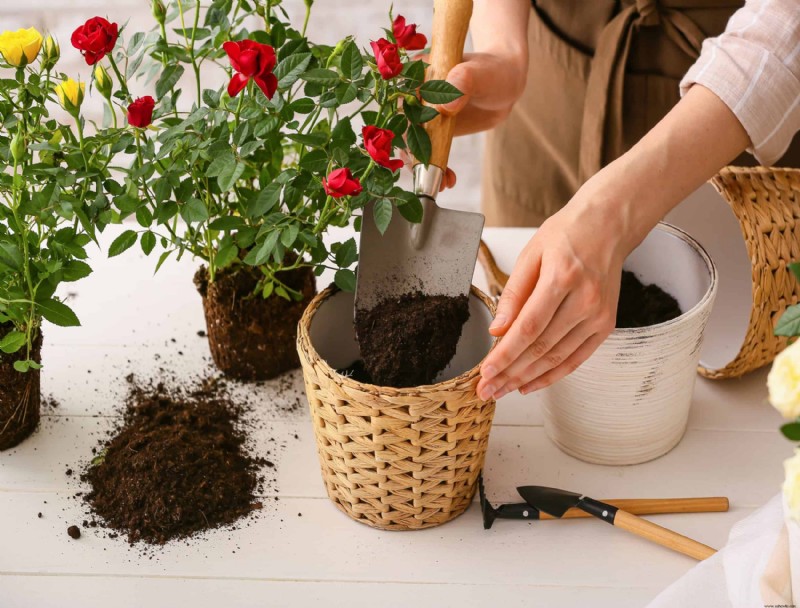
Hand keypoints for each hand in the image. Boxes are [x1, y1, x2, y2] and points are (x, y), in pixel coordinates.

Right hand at [404, 50, 527, 189]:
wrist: (503, 86)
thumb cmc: (492, 73)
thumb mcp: (479, 74)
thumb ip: (463, 81)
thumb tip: (446, 105)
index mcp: (415, 75)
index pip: (401, 104)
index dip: (407, 128)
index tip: (418, 149)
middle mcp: (412, 96)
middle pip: (403, 129)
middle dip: (414, 154)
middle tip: (431, 173)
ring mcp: (420, 116)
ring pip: (412, 145)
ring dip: (423, 167)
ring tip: (443, 183)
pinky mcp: (430, 132)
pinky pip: (427, 152)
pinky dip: (435, 168)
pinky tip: (448, 181)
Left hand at [476, 184, 633, 399]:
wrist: (608, 227)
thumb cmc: (567, 235)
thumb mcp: (530, 254)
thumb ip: (513, 294)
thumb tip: (497, 331)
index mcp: (562, 278)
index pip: (528, 328)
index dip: (505, 355)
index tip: (485, 372)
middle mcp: (585, 300)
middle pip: (541, 348)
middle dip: (510, 373)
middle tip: (486, 390)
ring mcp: (599, 315)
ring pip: (557, 358)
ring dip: (526, 379)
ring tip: (501, 391)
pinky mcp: (606, 325)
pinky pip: (576, 358)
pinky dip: (552, 375)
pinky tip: (529, 384)